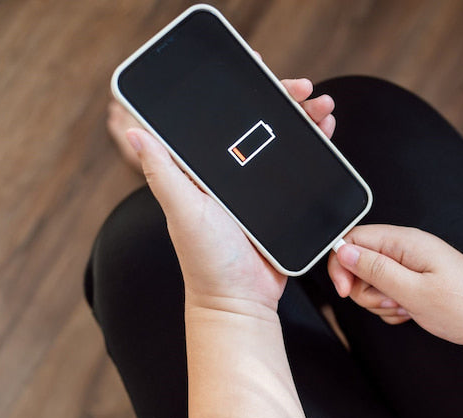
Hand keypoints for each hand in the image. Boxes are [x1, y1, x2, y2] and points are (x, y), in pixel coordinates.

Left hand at [125, 77, 335, 316]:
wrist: (242, 301)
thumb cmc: (206, 261)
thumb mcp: (182, 212)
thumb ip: (163, 173)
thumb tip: (135, 131)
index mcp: (207, 169)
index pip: (226, 120)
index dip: (245, 93)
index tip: (263, 72)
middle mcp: (233, 173)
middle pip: (261, 125)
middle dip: (284, 101)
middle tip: (304, 88)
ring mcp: (260, 187)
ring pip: (285, 142)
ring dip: (305, 120)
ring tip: (324, 108)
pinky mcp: (284, 203)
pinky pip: (302, 168)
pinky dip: (316, 147)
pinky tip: (326, 133)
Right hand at [327, 225, 462, 348]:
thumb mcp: (414, 291)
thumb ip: (376, 269)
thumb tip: (344, 251)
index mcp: (406, 242)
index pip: (353, 238)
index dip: (342, 264)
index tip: (345, 290)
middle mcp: (407, 250)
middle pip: (359, 264)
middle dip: (365, 290)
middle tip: (391, 301)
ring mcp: (412, 267)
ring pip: (372, 283)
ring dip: (382, 302)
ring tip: (407, 307)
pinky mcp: (416, 283)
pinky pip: (388, 295)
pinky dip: (394, 309)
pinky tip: (412, 312)